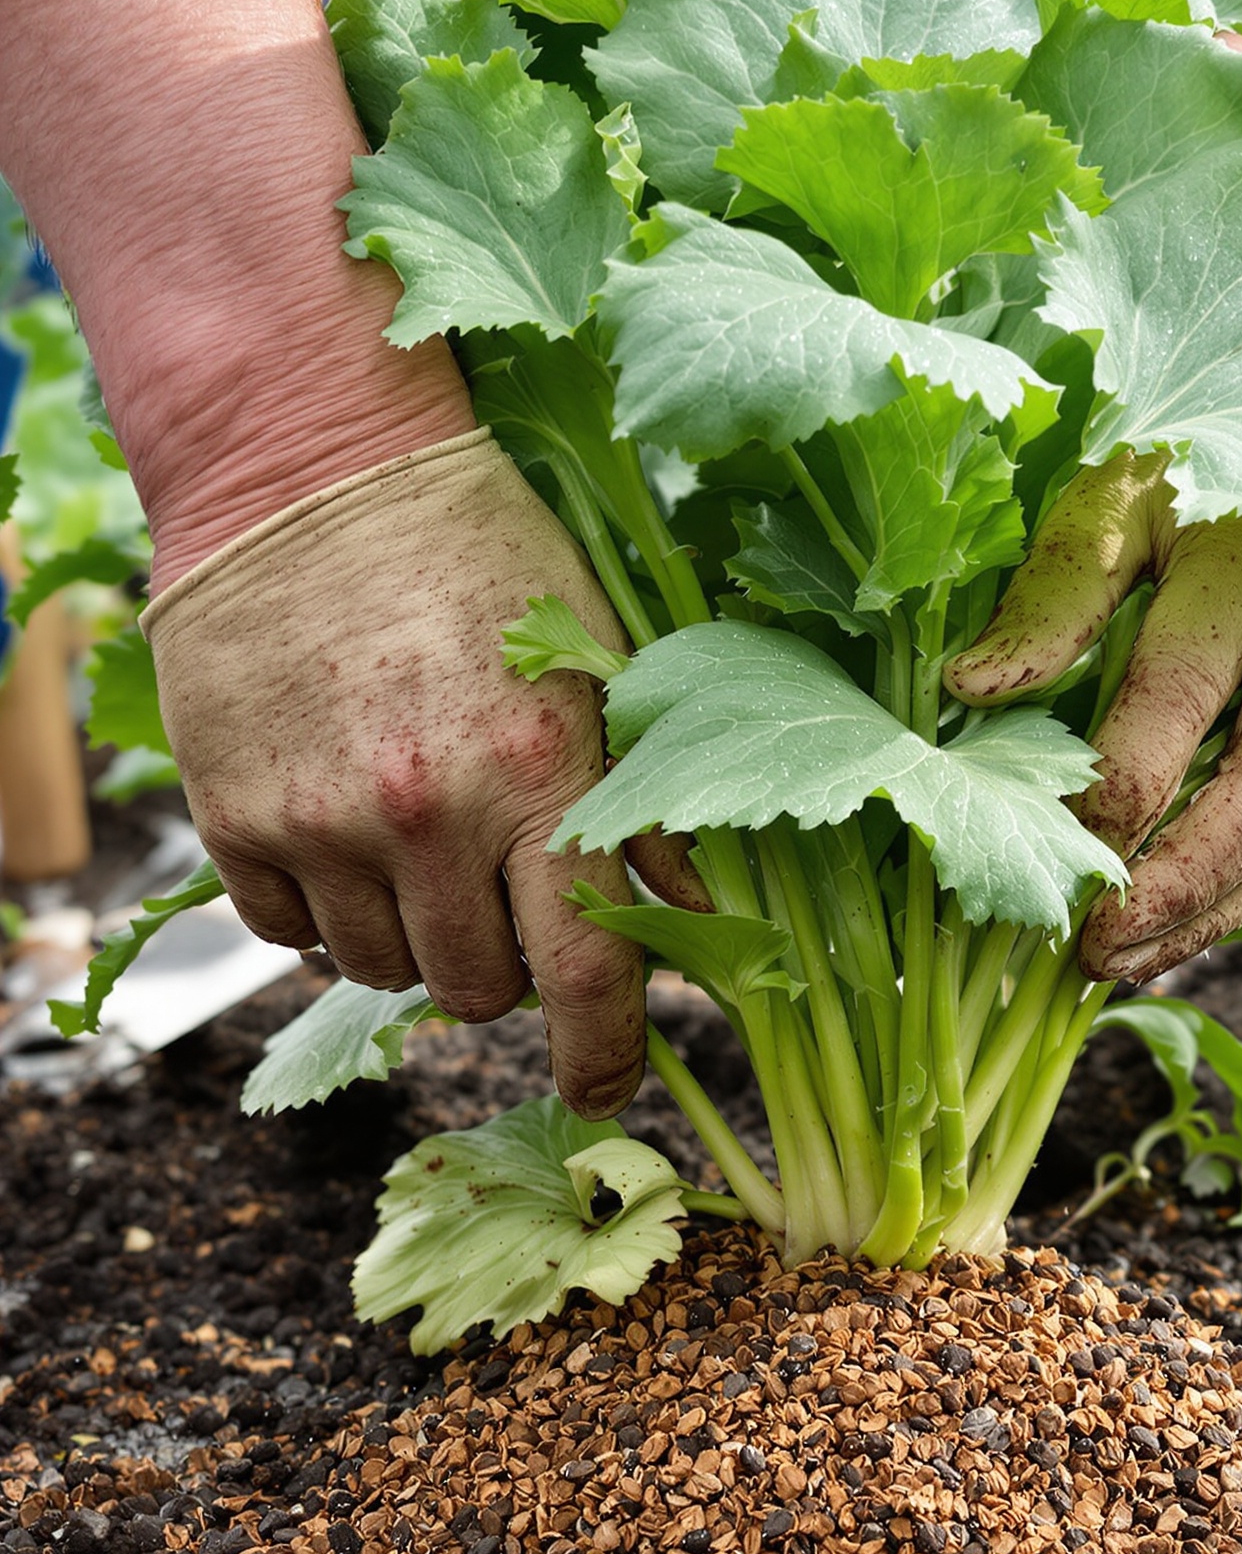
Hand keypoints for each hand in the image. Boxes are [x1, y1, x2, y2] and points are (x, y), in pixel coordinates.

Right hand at [143, 432, 645, 1116]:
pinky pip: (288, 935)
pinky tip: (346, 833)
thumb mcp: (594, 654)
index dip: (604, 1055)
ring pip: (381, 975)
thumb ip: (646, 793)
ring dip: (415, 939)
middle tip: (504, 892)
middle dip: (505, 967)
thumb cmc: (479, 553)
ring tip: (422, 846)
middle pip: (477, 992)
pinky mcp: (231, 816)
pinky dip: (325, 909)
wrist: (307, 465)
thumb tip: (699, 911)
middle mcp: (426, 812)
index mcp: (536, 771)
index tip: (605, 1089)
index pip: (583, 974)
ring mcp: (320, 820)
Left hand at [944, 453, 1241, 982]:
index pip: (1174, 712)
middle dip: (1173, 897)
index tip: (1042, 863)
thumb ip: (1056, 594)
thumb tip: (971, 690)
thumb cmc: (1233, 453)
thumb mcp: (1130, 492)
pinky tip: (1195, 914)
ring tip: (1129, 959)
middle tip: (1091, 955)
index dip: (1105, 802)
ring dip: (1216, 911)